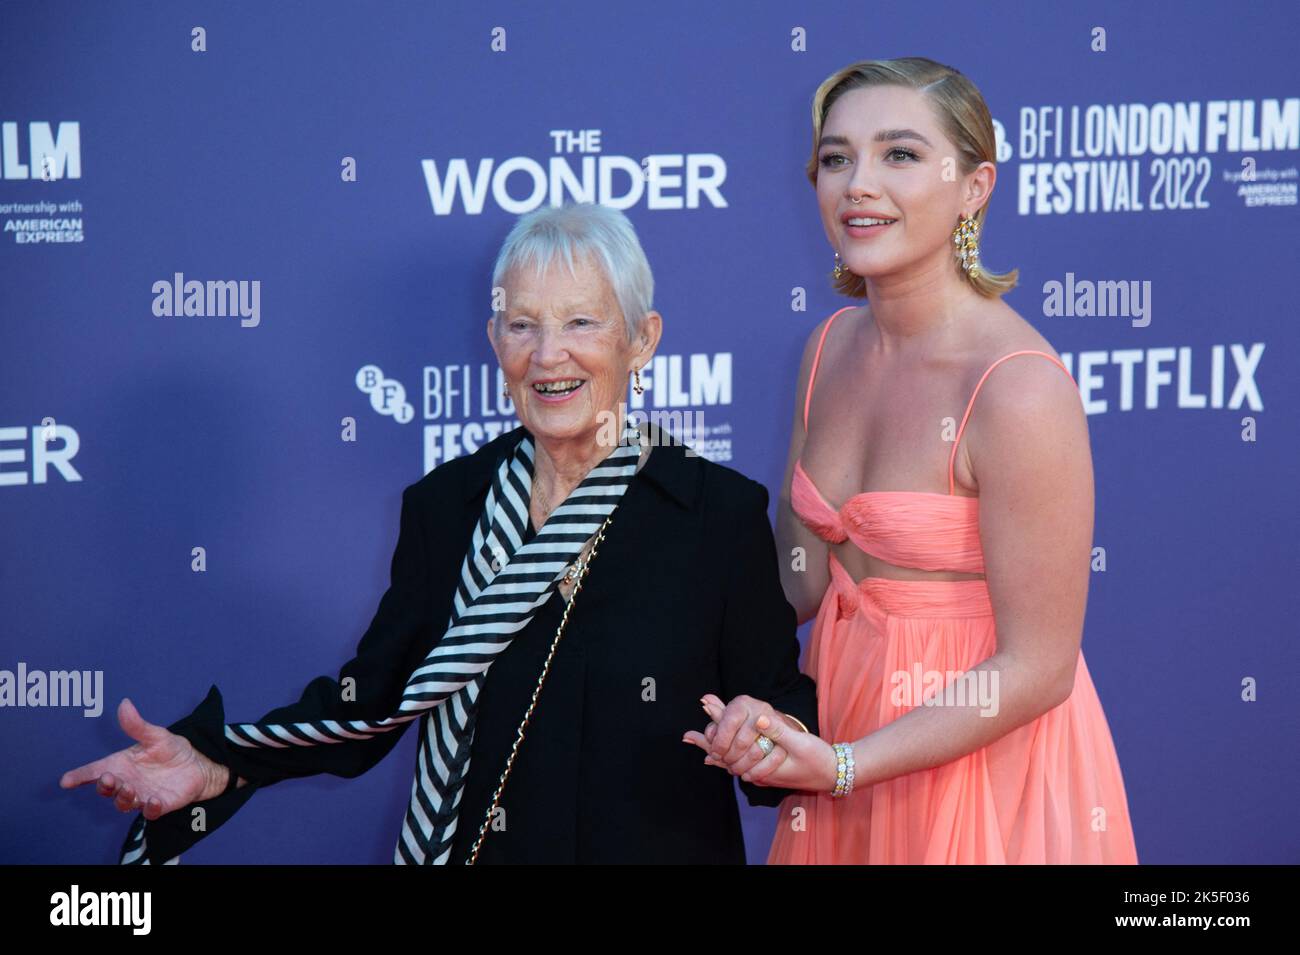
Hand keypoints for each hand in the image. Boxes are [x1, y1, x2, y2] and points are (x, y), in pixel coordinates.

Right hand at [59, 698, 229, 819]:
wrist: (197, 764)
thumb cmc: (170, 750)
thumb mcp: (155, 735)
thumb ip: (137, 725)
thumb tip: (124, 704)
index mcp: (121, 765)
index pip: (95, 771)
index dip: (79, 776)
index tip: (66, 780)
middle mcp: (127, 782)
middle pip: (107, 790)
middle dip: (104, 786)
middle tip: (109, 778)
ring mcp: (141, 795)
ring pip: (124, 803)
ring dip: (123, 798)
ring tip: (129, 789)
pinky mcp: (159, 805)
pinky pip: (151, 812)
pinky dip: (150, 808)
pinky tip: (154, 800)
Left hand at [683, 695, 838, 792]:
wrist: (833, 774)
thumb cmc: (819, 759)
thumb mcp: (800, 744)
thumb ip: (779, 731)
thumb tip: (759, 718)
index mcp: (762, 764)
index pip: (732, 749)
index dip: (716, 734)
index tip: (702, 720)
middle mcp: (758, 771)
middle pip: (726, 756)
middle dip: (709, 742)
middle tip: (687, 735)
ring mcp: (761, 772)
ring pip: (731, 760)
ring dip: (716, 747)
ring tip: (695, 739)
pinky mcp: (766, 770)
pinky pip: (740, 763)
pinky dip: (728, 756)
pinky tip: (717, 756)